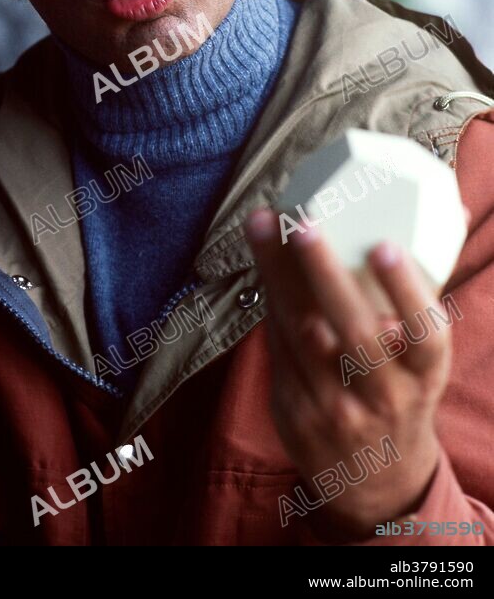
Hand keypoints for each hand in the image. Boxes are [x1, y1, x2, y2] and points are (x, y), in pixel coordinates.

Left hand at [245, 209, 452, 539]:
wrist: (375, 479)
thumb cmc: (400, 392)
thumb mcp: (421, 360)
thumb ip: (415, 299)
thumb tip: (434, 214)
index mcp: (424, 376)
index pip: (425, 334)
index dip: (406, 290)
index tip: (384, 246)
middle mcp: (383, 396)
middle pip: (355, 332)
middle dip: (326, 274)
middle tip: (304, 224)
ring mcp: (335, 409)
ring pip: (302, 335)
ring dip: (278, 275)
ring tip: (264, 225)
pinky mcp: (294, 411)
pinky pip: (278, 346)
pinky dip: (268, 300)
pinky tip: (261, 260)